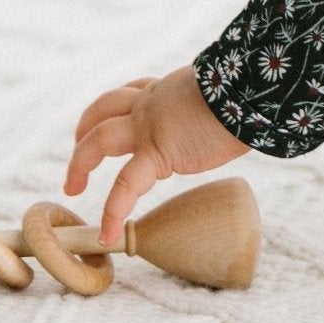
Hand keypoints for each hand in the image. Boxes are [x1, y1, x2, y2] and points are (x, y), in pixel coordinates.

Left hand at [64, 64, 252, 246]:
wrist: (248, 89)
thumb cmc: (250, 90)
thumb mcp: (226, 92)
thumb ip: (220, 106)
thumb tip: (244, 118)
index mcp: (166, 88)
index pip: (133, 92)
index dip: (119, 107)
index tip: (119, 119)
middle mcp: (149, 103)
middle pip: (102, 110)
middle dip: (84, 131)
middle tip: (80, 152)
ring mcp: (147, 126)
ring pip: (97, 140)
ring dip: (79, 163)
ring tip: (73, 187)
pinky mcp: (156, 152)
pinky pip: (125, 186)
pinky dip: (113, 212)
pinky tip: (109, 234)